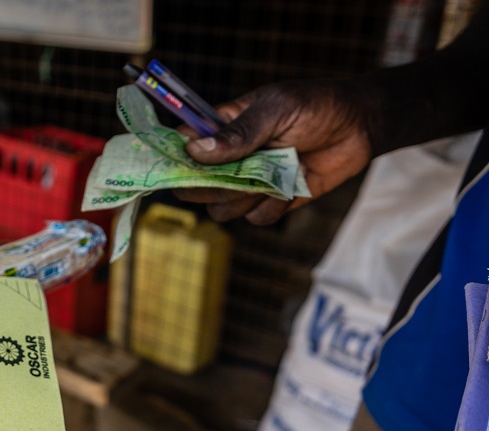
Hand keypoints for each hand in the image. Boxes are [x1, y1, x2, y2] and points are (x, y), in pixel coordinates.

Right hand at [176, 79, 376, 223]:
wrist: (361, 125)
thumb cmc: (318, 106)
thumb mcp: (277, 110)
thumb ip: (238, 133)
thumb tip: (195, 151)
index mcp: (221, 128)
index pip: (180, 147)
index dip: (174, 159)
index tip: (184, 164)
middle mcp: (228, 159)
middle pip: (195, 188)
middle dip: (214, 185)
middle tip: (243, 170)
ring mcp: (248, 183)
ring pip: (223, 209)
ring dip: (247, 197)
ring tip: (277, 172)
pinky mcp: (270, 202)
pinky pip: (256, 218)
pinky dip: (274, 206)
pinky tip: (294, 184)